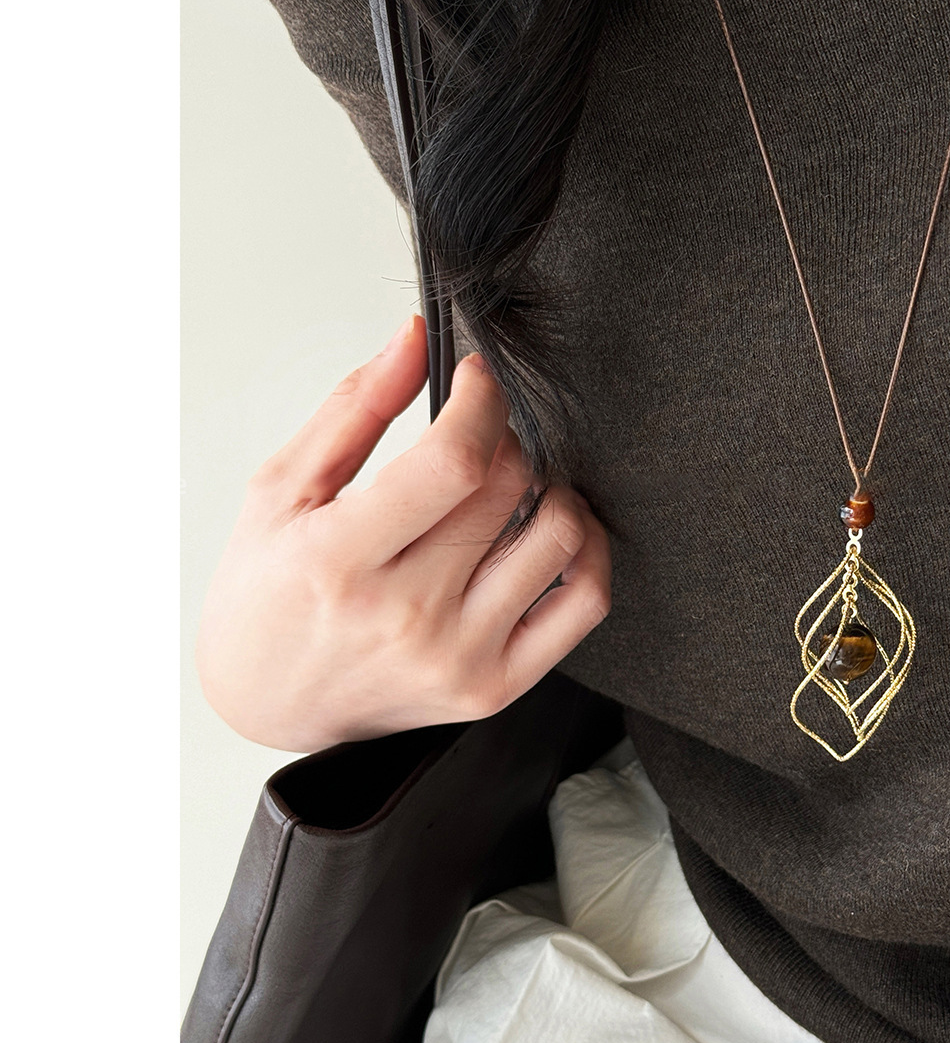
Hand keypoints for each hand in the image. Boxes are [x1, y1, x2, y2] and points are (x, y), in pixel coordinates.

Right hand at [196, 317, 610, 751]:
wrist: (266, 704)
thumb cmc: (266, 596)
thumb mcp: (282, 490)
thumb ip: (354, 408)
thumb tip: (414, 338)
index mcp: (341, 558)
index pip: (455, 461)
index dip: (482, 401)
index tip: (476, 380)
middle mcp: (407, 616)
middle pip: (511, 488)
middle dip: (506, 436)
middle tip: (481, 434)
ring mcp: (459, 657)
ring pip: (561, 538)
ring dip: (552, 487)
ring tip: (513, 483)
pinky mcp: (495, 687)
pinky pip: (585, 604)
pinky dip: (590, 550)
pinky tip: (552, 529)